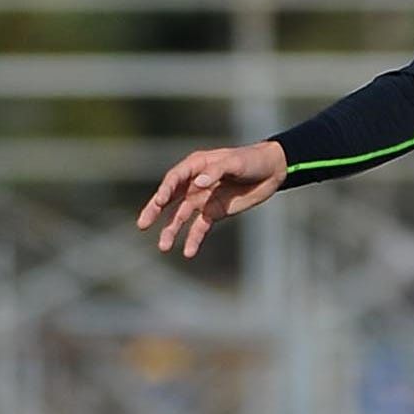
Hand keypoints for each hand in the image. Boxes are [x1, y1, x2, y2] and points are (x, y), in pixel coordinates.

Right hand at [136, 141, 289, 257]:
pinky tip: (188, 253)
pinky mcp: (214, 212)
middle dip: (155, 211)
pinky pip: (200, 228)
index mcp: (195, 166)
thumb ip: (216, 171)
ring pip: (181, 216)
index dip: (166, 189)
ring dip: (171, 231)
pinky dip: (193, 240)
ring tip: (163, 247)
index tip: (161, 201)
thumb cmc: (251, 160)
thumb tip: (197, 183)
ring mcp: (202, 199)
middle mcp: (193, 183)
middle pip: (169, 199)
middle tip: (142, 224)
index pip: (175, 178)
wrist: (271, 172)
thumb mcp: (235, 162)